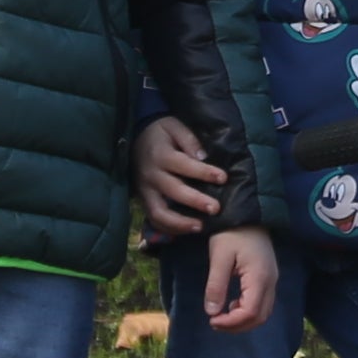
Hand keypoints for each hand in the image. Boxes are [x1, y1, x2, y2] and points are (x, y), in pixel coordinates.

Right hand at [131, 112, 227, 241]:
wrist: (134, 138)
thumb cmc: (160, 133)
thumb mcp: (174, 126)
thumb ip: (189, 140)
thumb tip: (203, 157)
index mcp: (161, 154)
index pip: (184, 165)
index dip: (204, 173)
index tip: (223, 178)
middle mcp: (151, 175)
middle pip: (173, 191)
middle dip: (196, 201)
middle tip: (215, 208)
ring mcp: (145, 190)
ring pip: (159, 212)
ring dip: (180, 223)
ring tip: (200, 227)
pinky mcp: (142, 200)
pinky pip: (153, 219)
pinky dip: (169, 228)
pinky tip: (186, 230)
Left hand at [202, 226, 281, 331]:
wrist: (246, 213)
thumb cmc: (231, 232)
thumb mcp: (219, 256)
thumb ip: (216, 285)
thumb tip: (211, 312)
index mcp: (259, 277)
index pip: (250, 312)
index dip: (232, 322)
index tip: (212, 320)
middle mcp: (271, 282)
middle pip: (260, 317)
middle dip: (238, 325)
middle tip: (215, 322)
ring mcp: (272, 280)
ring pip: (264, 312)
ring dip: (244, 320)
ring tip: (223, 316)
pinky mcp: (269, 277)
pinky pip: (263, 303)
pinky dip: (249, 311)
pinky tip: (233, 304)